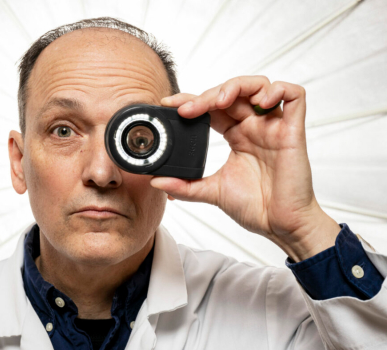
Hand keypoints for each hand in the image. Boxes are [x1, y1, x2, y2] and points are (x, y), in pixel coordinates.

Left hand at [151, 76, 338, 261]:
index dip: (193, 100)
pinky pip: (294, 96)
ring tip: (220, 101)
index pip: (213, 107)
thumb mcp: (212, 192)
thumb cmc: (256, 207)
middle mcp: (254, 127)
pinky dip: (278, 90)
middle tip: (187, 109)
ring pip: (260, 86)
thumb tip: (156, 181)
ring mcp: (274, 127)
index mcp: (237, 136)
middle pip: (232, 92)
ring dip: (237, 86)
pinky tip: (261, 102)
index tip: (170, 103)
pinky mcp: (294, 131)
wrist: (280, 226)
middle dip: (207, 95)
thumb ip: (185, 186)